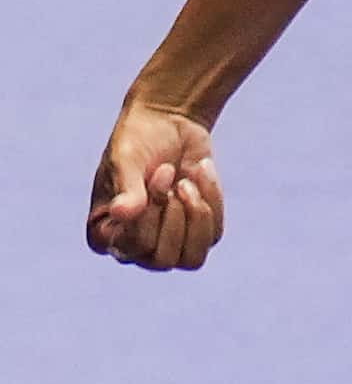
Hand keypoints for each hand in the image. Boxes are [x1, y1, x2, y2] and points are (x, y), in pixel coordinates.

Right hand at [88, 102, 225, 271]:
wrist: (167, 123)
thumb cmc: (137, 141)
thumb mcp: (127, 160)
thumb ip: (127, 188)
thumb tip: (123, 213)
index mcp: (104, 236)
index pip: (135, 247)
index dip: (154, 213)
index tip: (161, 172)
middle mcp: (132, 247)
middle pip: (164, 261)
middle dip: (176, 216)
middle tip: (173, 179)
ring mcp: (166, 242)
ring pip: (192, 259)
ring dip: (198, 217)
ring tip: (188, 181)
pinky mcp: (195, 230)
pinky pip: (214, 234)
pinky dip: (213, 200)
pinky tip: (201, 169)